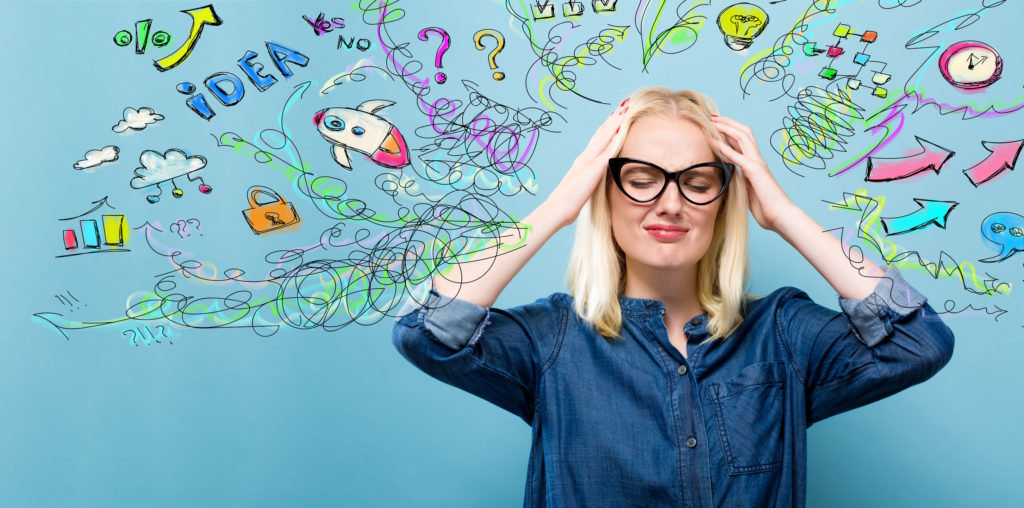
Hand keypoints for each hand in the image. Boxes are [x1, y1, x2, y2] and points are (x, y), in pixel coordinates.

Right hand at [544, 101, 629, 227]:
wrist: (556, 209)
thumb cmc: (565, 205)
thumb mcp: (579, 191)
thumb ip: (586, 184)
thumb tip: (589, 186)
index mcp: (581, 163)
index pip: (596, 141)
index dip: (606, 129)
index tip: (615, 118)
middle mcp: (584, 158)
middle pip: (600, 134)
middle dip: (612, 119)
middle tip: (623, 106)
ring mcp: (588, 161)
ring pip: (604, 136)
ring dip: (615, 122)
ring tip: (625, 110)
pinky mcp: (593, 168)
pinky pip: (608, 150)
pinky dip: (615, 138)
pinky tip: (623, 128)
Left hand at [710, 115, 793, 231]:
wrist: (780, 216)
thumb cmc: (766, 208)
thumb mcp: (749, 191)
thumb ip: (742, 181)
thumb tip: (733, 178)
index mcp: (755, 164)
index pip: (743, 141)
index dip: (730, 131)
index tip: (716, 125)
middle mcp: (757, 160)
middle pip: (744, 132)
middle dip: (728, 122)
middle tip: (712, 116)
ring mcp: (757, 163)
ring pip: (743, 137)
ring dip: (727, 127)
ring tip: (712, 121)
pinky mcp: (755, 171)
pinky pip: (737, 155)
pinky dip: (724, 147)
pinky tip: (713, 141)